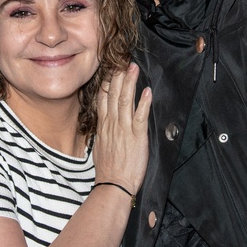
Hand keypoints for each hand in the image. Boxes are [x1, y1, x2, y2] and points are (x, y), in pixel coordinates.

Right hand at [94, 62, 151, 194]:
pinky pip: (140, 117)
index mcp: (103, 126)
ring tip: (133, 68)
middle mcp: (112, 124)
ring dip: (130, 83)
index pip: (103, 98)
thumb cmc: (108, 170)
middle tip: (122, 60)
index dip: (108, 82)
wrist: (112, 185)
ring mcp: (124, 130)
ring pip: (125, 101)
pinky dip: (143, 103)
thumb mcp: (100, 146)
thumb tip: (106, 122)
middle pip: (113, 95)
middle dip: (118, 76)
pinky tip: (146, 91)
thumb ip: (104, 131)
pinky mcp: (136, 137)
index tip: (110, 69)